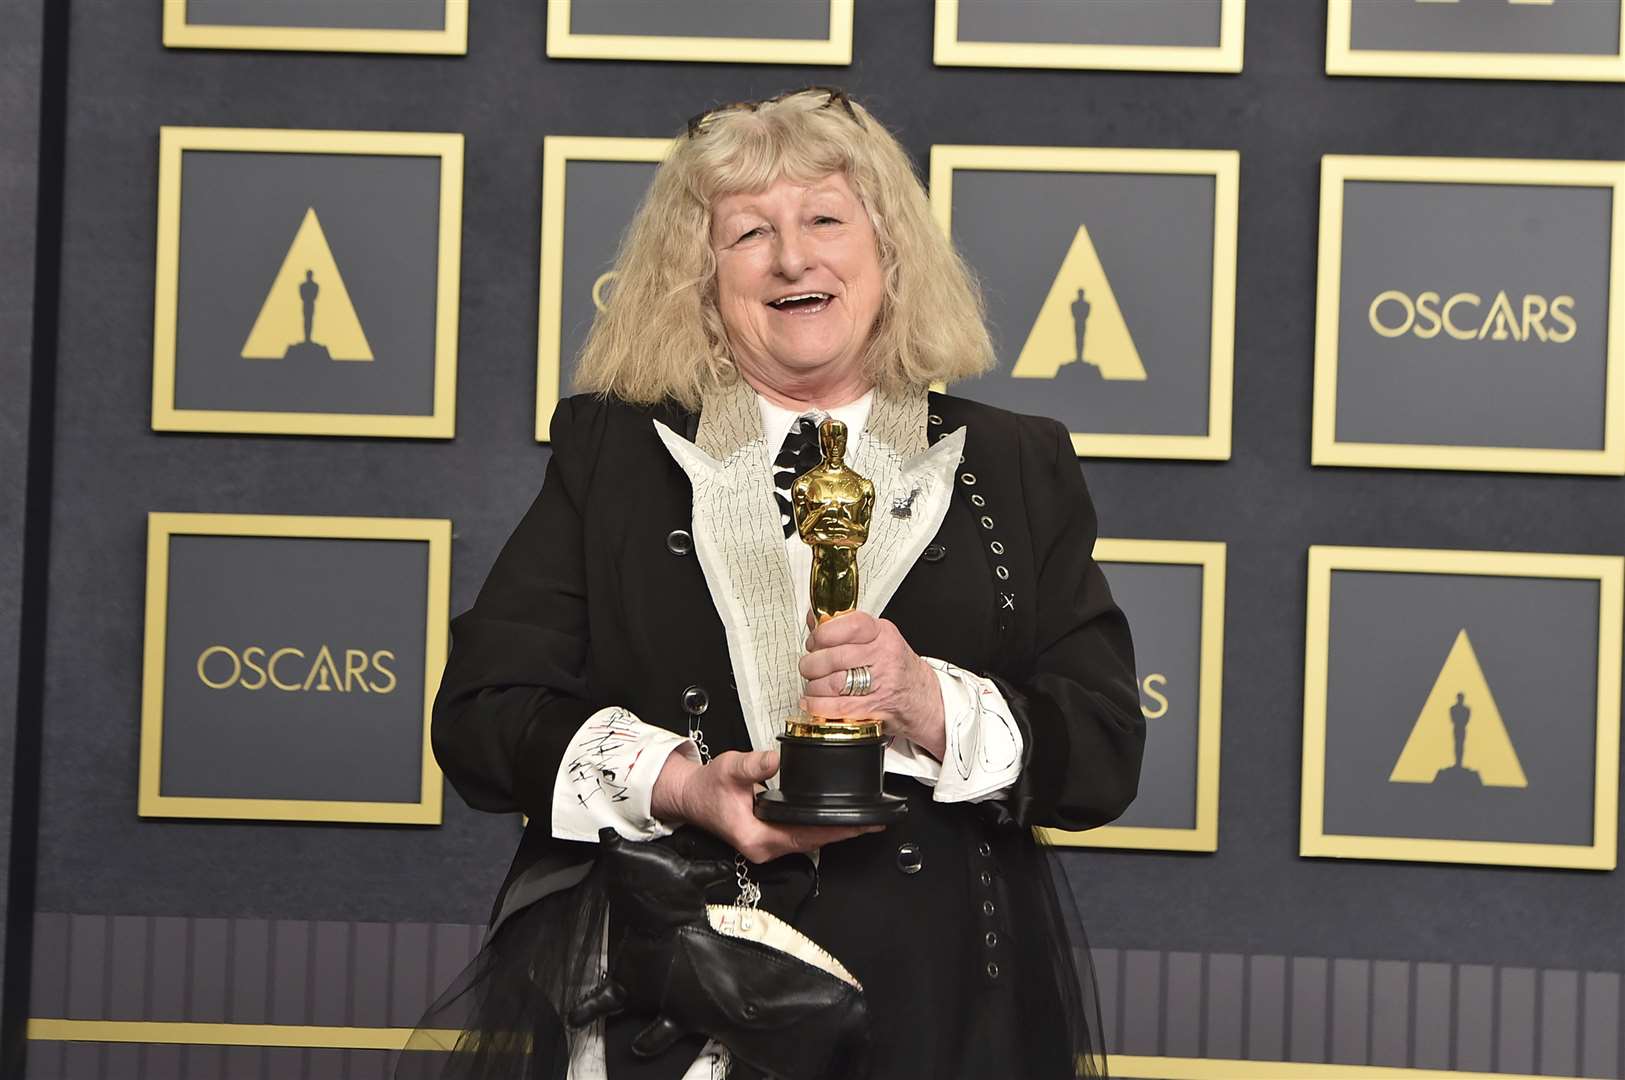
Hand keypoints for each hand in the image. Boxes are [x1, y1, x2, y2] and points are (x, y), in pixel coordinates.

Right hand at [651, 748, 879, 863]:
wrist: (690, 796)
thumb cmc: (707, 787)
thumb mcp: (730, 769)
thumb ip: (753, 765)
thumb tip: (776, 759)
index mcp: (757, 838)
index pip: (805, 836)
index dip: (834, 830)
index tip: (860, 824)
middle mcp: (765, 848)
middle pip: (813, 842)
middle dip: (842, 832)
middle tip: (872, 821)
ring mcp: (767, 845)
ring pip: (808, 841)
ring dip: (833, 830)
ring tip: (861, 820)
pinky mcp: (769, 838)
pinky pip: (800, 835)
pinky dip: (819, 827)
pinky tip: (834, 817)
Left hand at [798, 611, 946, 759]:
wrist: (922, 698)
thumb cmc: (896, 667)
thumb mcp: (877, 638)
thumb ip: (844, 628)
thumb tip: (814, 618)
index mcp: (883, 634)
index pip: (850, 625)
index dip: (823, 633)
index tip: (814, 640)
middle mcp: (884, 657)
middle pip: (835, 657)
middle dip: (811, 664)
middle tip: (808, 666)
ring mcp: (880, 684)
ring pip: (833, 683)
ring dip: (813, 686)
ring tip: (813, 685)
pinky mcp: (874, 708)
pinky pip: (837, 707)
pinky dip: (818, 705)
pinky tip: (812, 702)